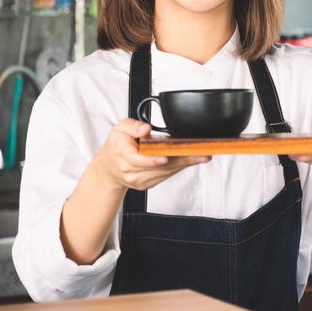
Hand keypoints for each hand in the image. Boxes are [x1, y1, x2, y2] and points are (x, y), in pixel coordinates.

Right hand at [93, 118, 210, 191]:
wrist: (109, 168)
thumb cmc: (117, 146)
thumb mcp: (119, 129)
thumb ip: (132, 126)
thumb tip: (145, 128)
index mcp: (123, 155)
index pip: (139, 160)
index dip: (153, 160)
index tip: (166, 157)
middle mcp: (132, 171)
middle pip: (160, 167)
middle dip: (182, 160)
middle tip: (201, 154)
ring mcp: (140, 180)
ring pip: (166, 172)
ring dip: (185, 164)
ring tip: (202, 156)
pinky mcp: (148, 184)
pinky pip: (166, 175)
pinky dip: (178, 167)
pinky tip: (190, 160)